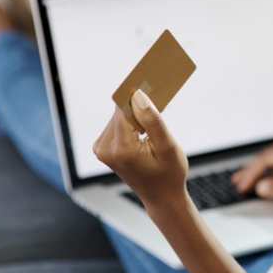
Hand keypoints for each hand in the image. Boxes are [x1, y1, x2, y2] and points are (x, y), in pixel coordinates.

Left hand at [93, 89, 188, 209]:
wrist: (162, 197)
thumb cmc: (169, 173)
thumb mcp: (167, 146)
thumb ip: (152, 120)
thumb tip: (137, 94)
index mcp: (121, 148)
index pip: (124, 108)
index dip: (136, 91)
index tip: (148, 75)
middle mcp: (105, 148)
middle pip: (121, 111)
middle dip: (140, 103)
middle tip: (158, 94)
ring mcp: (102, 148)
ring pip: (120, 115)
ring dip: (138, 113)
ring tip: (154, 121)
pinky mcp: (103, 147)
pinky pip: (118, 124)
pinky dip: (133, 121)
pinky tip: (146, 129)